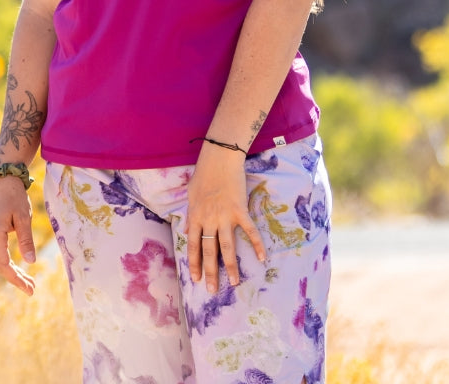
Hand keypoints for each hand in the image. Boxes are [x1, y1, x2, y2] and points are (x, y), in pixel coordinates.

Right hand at [0, 176, 37, 294]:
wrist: (3, 182)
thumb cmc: (15, 197)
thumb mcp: (24, 217)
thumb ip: (26, 240)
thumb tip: (30, 262)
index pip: (4, 265)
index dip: (16, 278)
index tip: (29, 288)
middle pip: (1, 267)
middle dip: (16, 279)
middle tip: (32, 290)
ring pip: (0, 262)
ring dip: (14, 273)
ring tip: (30, 284)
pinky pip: (0, 255)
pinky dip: (11, 264)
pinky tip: (21, 270)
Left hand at [186, 145, 265, 293]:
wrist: (220, 158)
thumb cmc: (203, 174)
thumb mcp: (191, 195)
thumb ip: (190, 215)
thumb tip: (186, 231)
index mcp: (196, 216)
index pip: (193, 246)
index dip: (194, 263)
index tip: (196, 279)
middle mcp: (209, 220)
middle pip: (209, 251)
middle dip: (210, 272)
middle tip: (213, 290)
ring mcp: (225, 216)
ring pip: (227, 247)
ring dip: (230, 266)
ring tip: (234, 282)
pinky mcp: (240, 211)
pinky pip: (249, 231)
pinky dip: (257, 244)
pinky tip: (261, 258)